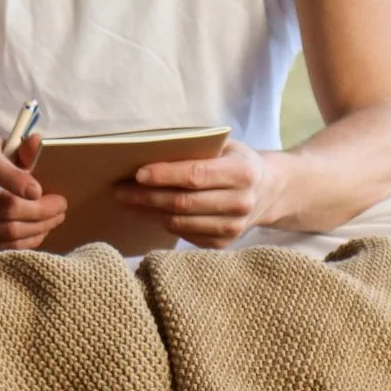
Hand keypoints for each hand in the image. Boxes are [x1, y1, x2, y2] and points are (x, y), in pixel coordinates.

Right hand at [0, 134, 67, 250]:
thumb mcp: (8, 148)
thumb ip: (24, 149)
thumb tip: (37, 142)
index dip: (16, 181)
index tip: (38, 191)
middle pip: (4, 207)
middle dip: (40, 210)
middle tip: (61, 206)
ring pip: (7, 230)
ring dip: (38, 227)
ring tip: (55, 218)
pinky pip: (1, 246)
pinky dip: (26, 241)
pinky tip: (39, 231)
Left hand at [116, 142, 282, 248]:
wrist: (270, 190)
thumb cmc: (238, 162)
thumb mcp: (227, 147)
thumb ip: (199, 149)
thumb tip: (151, 152)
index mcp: (242, 173)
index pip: (196, 176)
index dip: (165, 176)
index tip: (138, 173)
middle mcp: (241, 203)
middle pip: (182, 203)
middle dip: (146, 196)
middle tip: (120, 190)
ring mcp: (233, 227)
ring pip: (180, 222)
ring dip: (149, 212)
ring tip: (127, 201)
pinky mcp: (224, 243)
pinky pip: (185, 235)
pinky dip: (163, 223)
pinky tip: (148, 213)